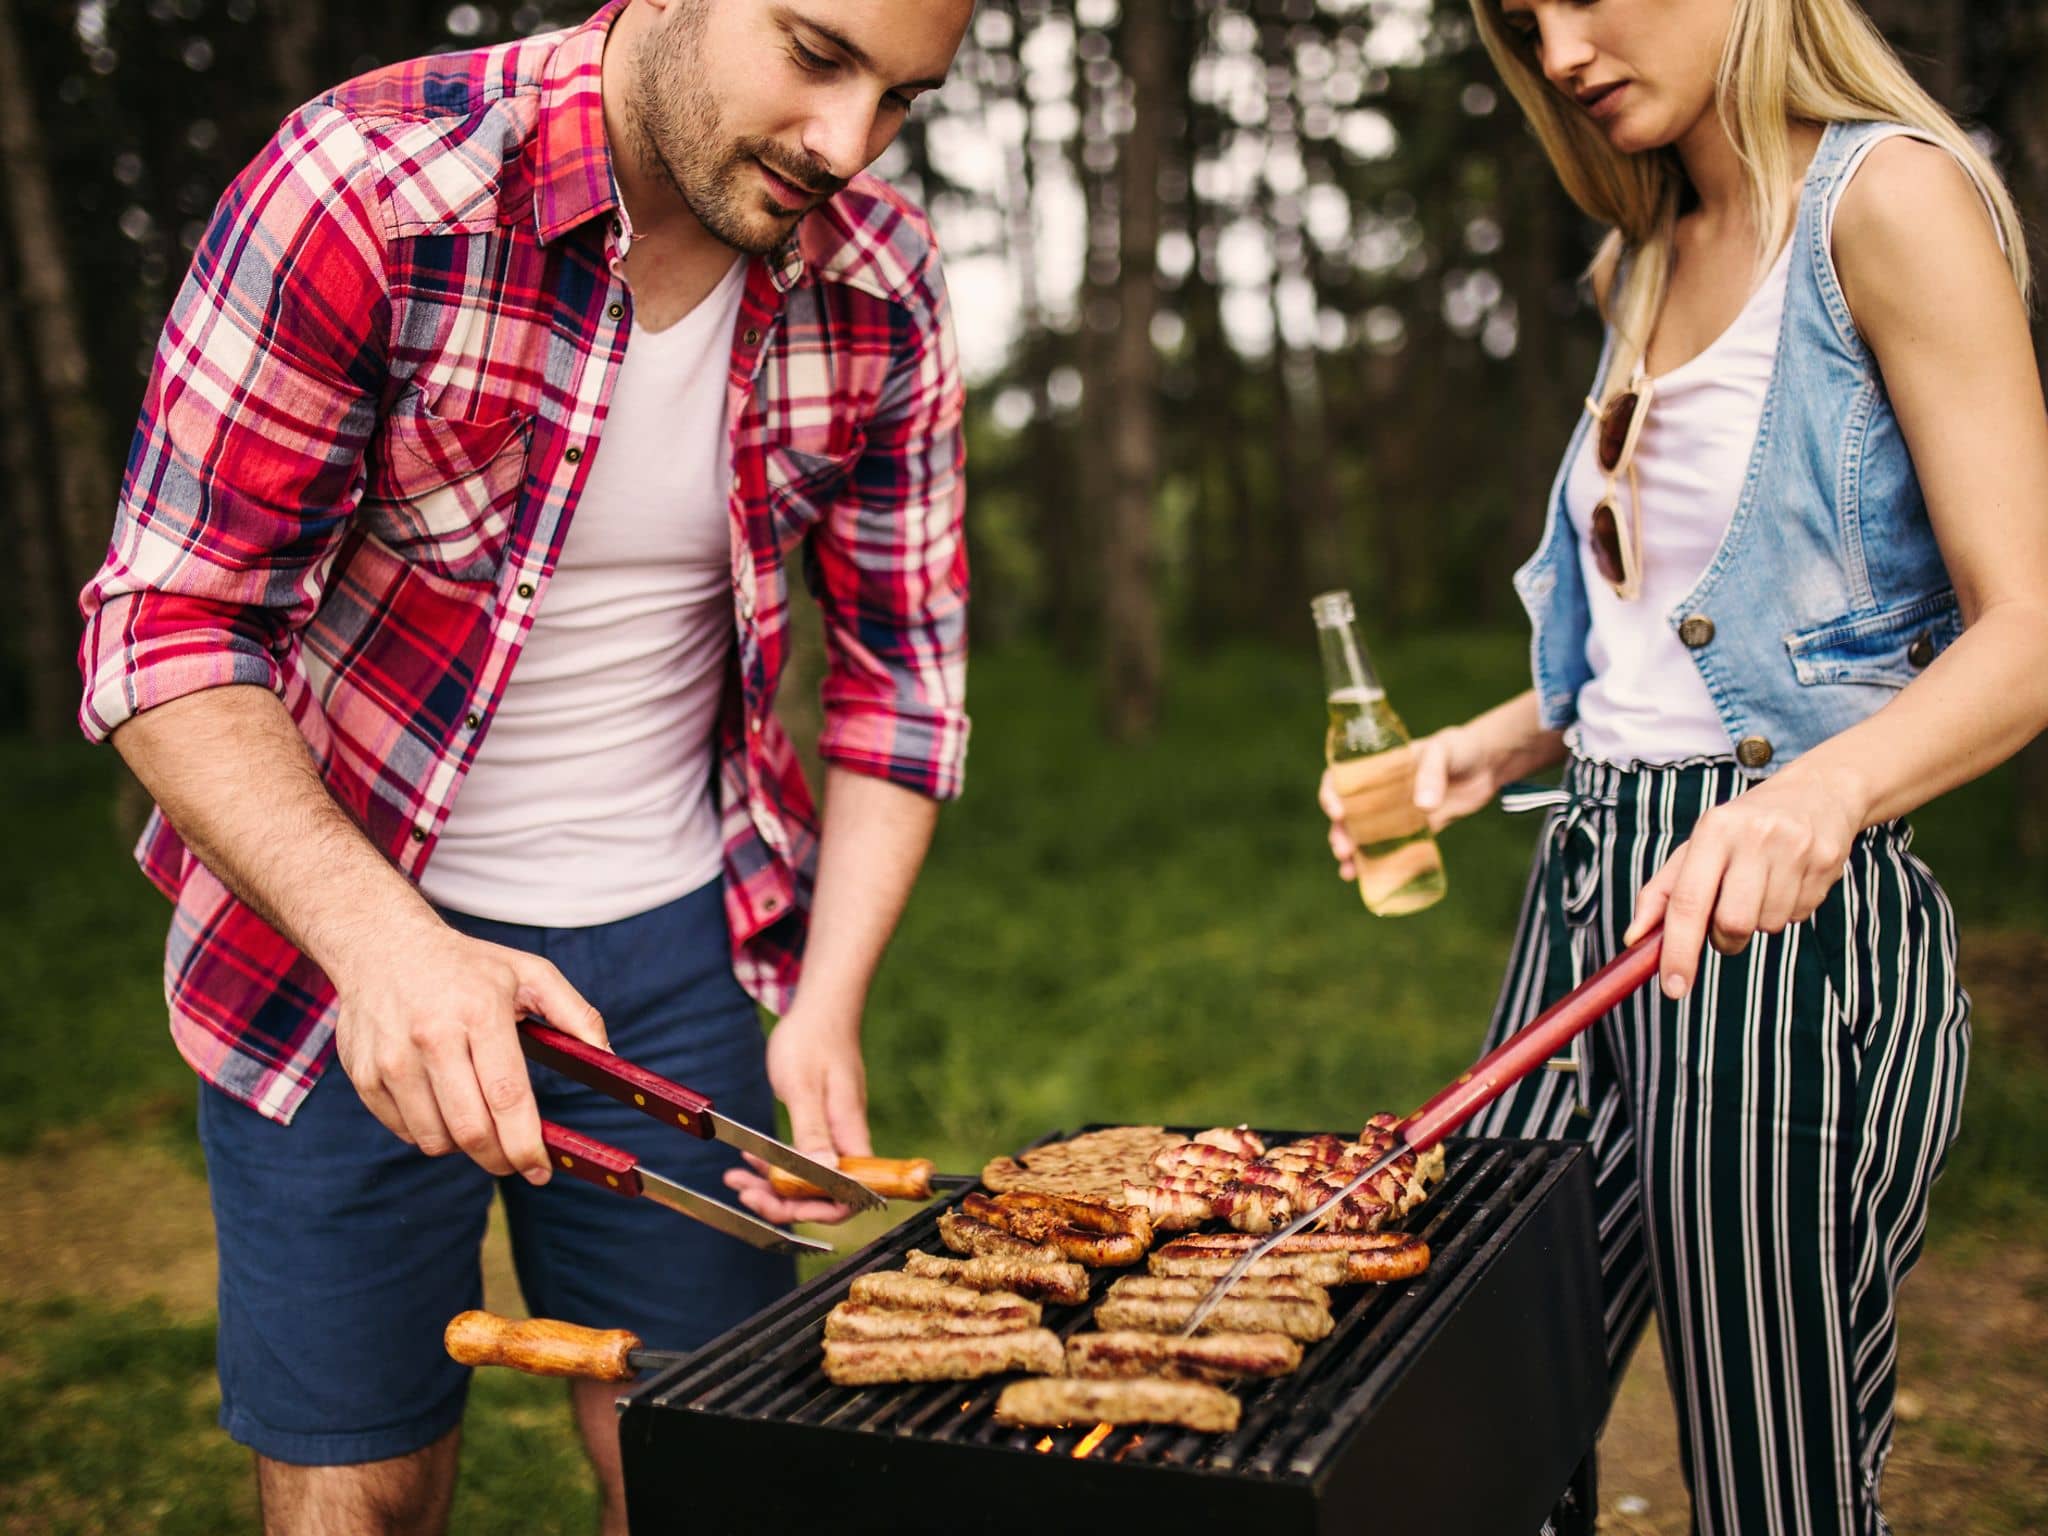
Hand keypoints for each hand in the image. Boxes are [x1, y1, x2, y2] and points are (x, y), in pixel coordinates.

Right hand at [331, 915, 608, 1181]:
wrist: (382, 945)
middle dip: (501, 1159)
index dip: (527, 1143)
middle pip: (471, 1130)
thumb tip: (609, 1058)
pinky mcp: (364, 1075)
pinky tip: (442, 1104)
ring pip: (435, 1139)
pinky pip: (405, 1131)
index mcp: (479, 1011)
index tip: (542, 1169)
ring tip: (477, 1120)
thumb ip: (576, 1015)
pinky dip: (430, 1132)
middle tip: (515, 1161)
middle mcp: (431, 1036)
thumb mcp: (530, 973)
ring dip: (464, 1147)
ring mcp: (391, 1058)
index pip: (507, 1096)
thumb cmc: (467, 965)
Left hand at [723, 1004, 871, 1225]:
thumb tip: (825, 1175)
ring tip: (737, 1180)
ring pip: (809, 1178)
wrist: (821, 1008)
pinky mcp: (821, 1125)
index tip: (782, 1205)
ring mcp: (834, 1133)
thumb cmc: (813, 1040)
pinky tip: (750, 1158)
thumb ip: (813, 1134)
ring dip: (773, 1186)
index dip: (818, 1210)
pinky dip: (774, 1163)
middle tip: (745, 1193)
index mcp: (849, 1135)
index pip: (850, 1195)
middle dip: (784, 1202)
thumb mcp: (804, 1088)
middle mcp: (846, 1140)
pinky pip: (801, 1158)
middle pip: (825, 1195)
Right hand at [1318, 724, 1498, 879]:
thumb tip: (1423, 807)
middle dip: (1340, 833)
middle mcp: (1380, 792)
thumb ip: (1431, 774)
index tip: (1337, 812)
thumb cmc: (1459, 748)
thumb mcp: (1442, 752)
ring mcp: (1396, 813)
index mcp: (1377, 767)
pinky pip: (1392, 849)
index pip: (1341, 779)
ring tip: (1347, 871)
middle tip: (1343, 850)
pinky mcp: (1416, 831)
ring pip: (1364, 835)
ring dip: (1352, 853)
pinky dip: (1380, 863)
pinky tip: (1369, 879)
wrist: (1487, 765)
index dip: (1331, 794)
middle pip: (1348, 814)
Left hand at [1624, 764, 1860, 997]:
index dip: (1678, 951)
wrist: (1818, 793)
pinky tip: (1786, 881)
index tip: (1672, 988)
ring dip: (1756, 923)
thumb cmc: (1742, 828)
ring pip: (1766, 926)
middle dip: (1723, 938)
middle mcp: (1755, 837)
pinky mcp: (1827, 864)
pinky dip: (1783, 911)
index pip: (1688, 901)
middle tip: (1724, 920)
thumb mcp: (1696, 848)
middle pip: (1732, 923)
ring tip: (1759, 888)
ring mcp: (1795, 849)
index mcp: (1714, 830)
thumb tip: (1635, 939)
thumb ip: (1661, 894)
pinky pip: (1796, 917)